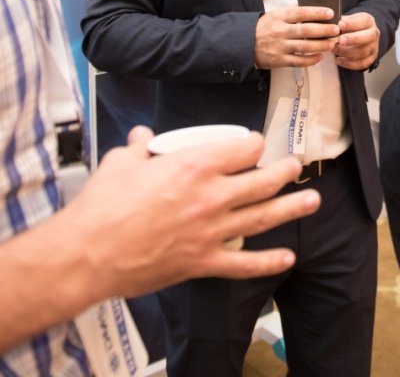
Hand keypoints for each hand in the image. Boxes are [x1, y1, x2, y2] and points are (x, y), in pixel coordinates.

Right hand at [61, 127, 320, 295]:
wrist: (88, 254)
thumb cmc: (102, 207)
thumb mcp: (120, 163)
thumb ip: (139, 148)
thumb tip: (144, 136)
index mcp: (194, 165)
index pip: (242, 148)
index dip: (252, 144)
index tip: (253, 145)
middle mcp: (210, 196)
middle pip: (262, 180)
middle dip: (283, 171)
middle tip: (295, 166)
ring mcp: (210, 231)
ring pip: (263, 217)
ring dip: (291, 207)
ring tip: (312, 200)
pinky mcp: (202, 262)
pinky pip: (243, 263)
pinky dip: (267, 262)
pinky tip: (286, 258)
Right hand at [253, 6, 339, 68]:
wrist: (245, 44)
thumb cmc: (264, 28)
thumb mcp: (274, 15)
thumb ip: (291, 13)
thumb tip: (313, 9)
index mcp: (279, 17)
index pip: (301, 13)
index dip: (317, 12)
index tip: (330, 13)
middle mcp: (280, 31)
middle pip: (306, 30)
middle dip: (324, 30)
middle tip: (336, 29)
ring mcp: (280, 47)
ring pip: (305, 47)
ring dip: (321, 45)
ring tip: (332, 44)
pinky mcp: (280, 60)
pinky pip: (299, 61)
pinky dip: (311, 59)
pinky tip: (319, 56)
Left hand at [332, 11, 380, 69]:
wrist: (359, 35)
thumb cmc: (350, 26)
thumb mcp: (348, 20)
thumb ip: (341, 22)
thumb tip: (331, 25)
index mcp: (369, 21)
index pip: (364, 21)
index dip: (352, 23)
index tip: (340, 24)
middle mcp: (374, 33)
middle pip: (368, 37)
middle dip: (353, 39)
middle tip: (340, 40)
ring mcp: (374, 47)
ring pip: (364, 52)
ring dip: (347, 52)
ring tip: (334, 50)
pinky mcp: (370, 59)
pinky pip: (361, 64)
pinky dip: (348, 63)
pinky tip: (338, 60)